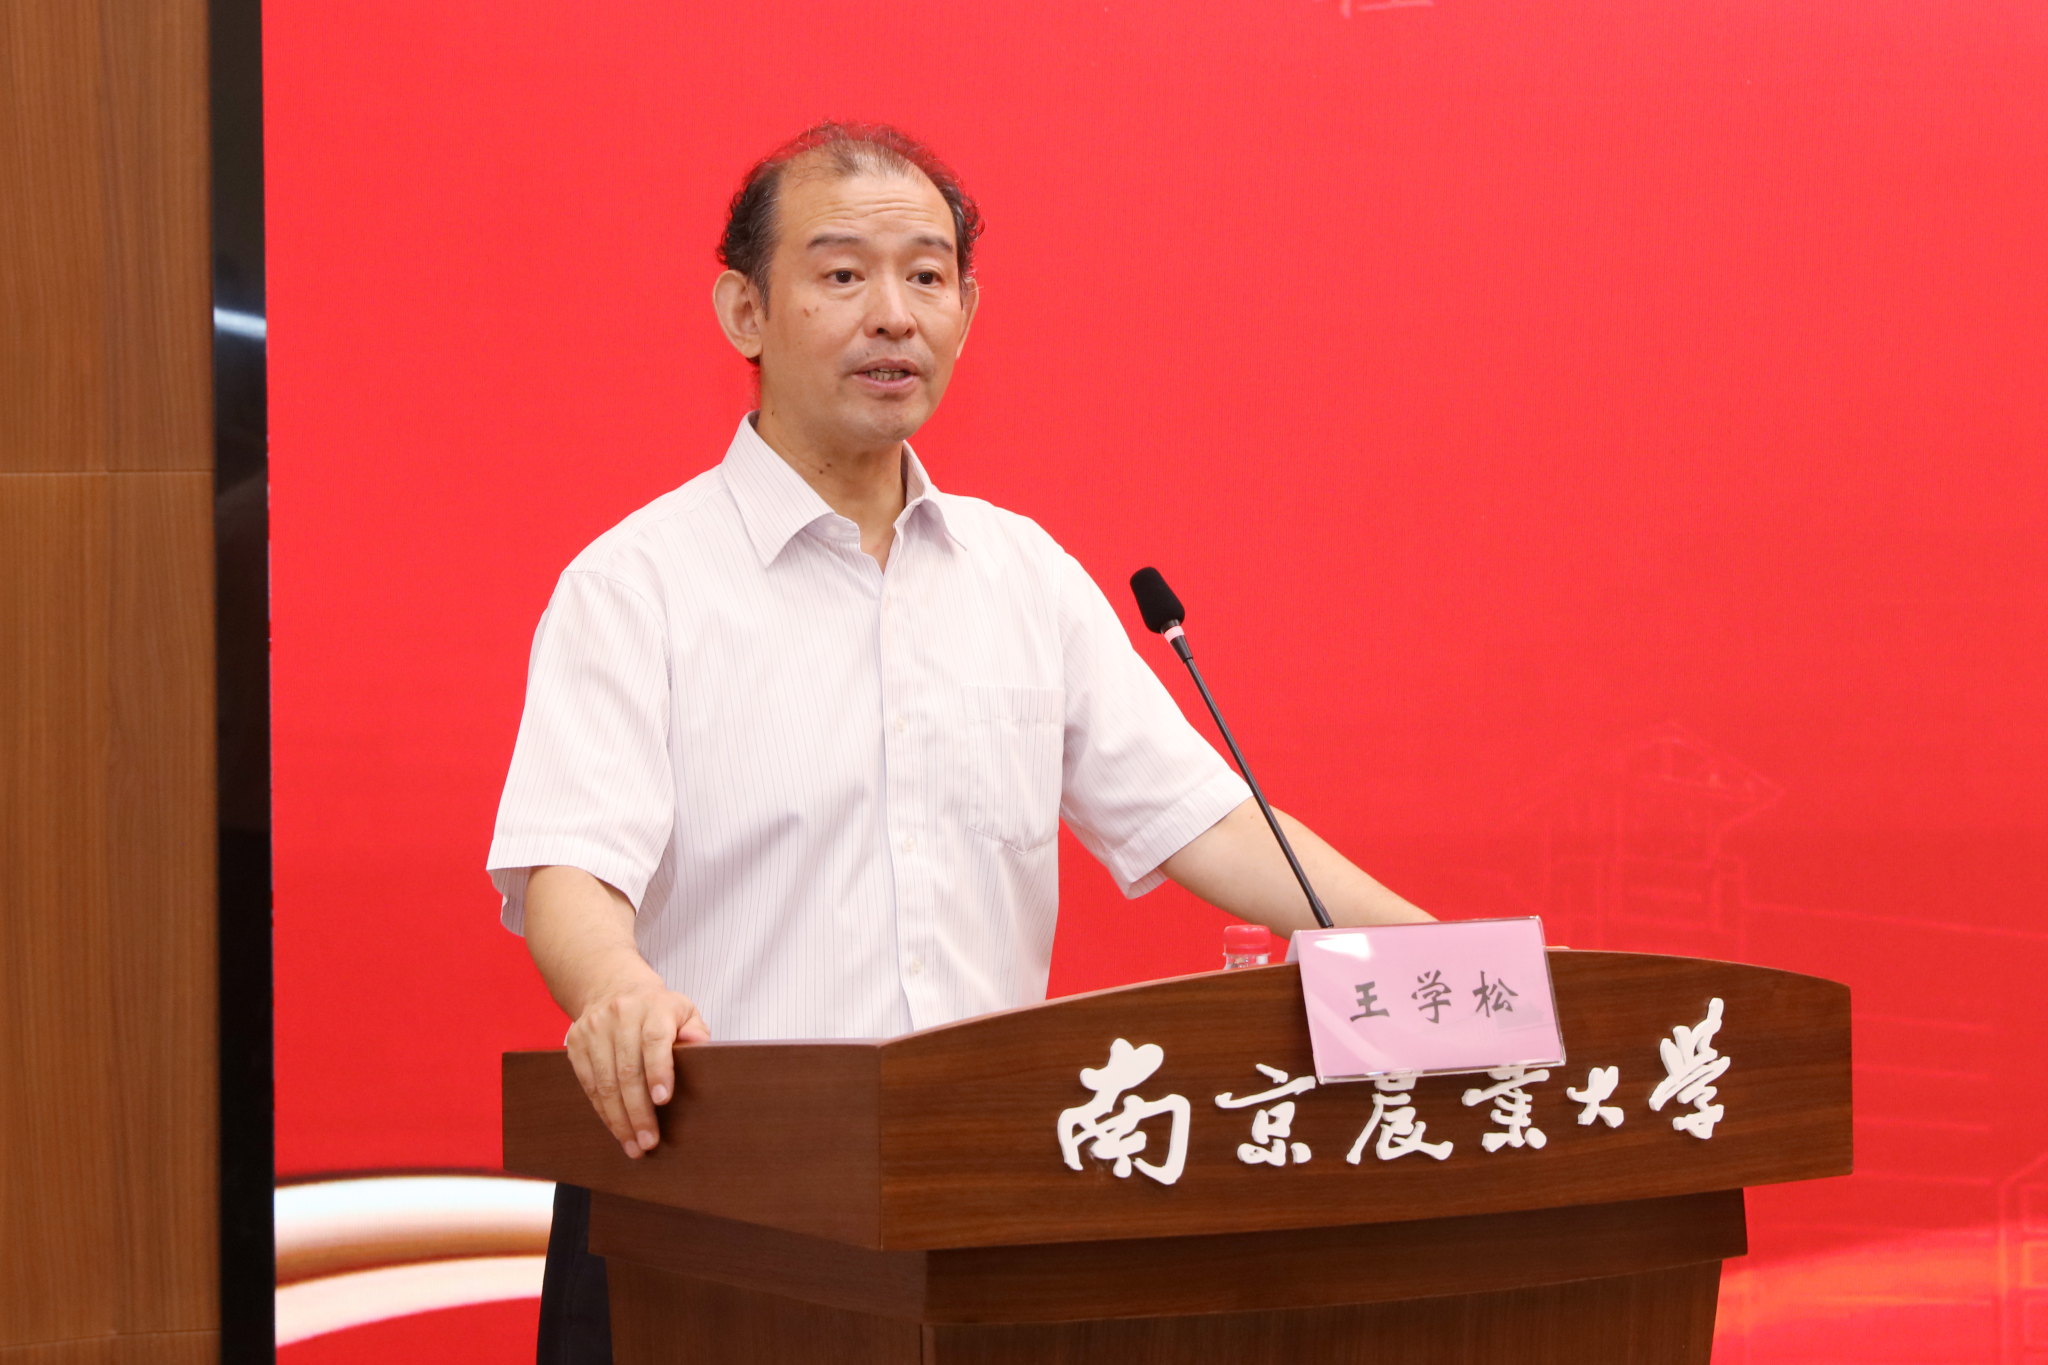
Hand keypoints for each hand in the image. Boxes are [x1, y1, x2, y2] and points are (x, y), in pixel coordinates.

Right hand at [563, 984, 709, 1159]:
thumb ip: (696, 1031)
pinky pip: (589, 1085)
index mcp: (653, 1006)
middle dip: (638, 1111)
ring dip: (619, 1119)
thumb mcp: (684, 1011)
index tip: (662, 1100)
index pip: (654, 1040)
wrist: (614, 989)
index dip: (658, 1071)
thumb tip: (700, 1047)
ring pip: (606, 1082)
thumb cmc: (658, 1010)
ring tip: (634, 1145)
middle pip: (628, 1069)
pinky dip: (604, 1111)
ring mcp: (594, 1029)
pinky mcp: (576, 1043)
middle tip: (649, 1141)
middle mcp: (620, 1015)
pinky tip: (617, 1129)